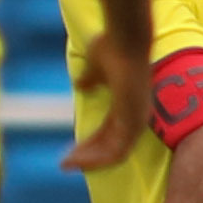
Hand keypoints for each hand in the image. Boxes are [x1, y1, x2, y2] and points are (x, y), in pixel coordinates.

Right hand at [64, 27, 150, 171]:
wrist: (125, 39)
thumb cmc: (113, 47)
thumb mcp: (96, 67)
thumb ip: (90, 78)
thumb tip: (80, 85)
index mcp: (127, 103)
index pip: (108, 131)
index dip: (89, 142)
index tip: (70, 149)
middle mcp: (135, 115)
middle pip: (110, 146)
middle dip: (86, 155)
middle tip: (65, 163)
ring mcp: (136, 119)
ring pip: (113, 153)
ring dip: (89, 160)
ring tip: (66, 164)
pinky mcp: (133, 121)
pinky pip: (116, 151)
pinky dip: (96, 159)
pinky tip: (76, 159)